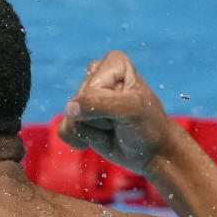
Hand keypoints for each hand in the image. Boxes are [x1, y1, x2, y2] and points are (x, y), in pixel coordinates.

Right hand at [56, 51, 175, 172]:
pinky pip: (63, 130)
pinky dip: (78, 140)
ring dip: (92, 131)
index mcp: (114, 63)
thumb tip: (68, 109)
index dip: (108, 105)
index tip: (129, 108)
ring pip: (69, 117)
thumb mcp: (130, 109)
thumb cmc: (147, 126)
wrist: (152, 153)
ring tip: (113, 128)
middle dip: (100, 119)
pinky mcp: (78, 118)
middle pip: (78, 102)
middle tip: (121, 122)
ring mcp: (86, 98)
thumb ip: (97, 103)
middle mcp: (98, 75)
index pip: (91, 89)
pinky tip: (98, 139)